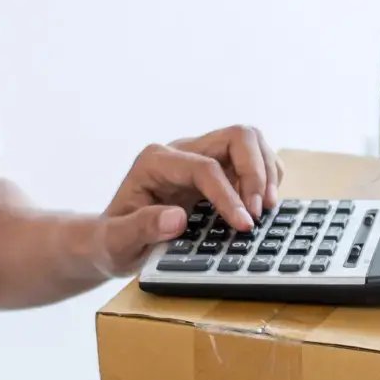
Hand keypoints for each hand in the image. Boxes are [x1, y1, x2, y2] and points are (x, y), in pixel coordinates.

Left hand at [91, 124, 282, 274]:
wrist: (113, 241)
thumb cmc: (113, 241)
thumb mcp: (117, 242)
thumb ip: (141, 228)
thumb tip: (176, 218)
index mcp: (156, 162)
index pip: (206, 167)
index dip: (230, 195)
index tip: (244, 225)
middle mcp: (181, 151)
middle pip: (237, 137)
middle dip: (256, 173)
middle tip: (260, 212)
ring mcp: (201, 157)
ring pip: (250, 142)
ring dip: (266, 173)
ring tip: (266, 210)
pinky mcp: (217, 169)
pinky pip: (253, 159)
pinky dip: (266, 178)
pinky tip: (262, 206)